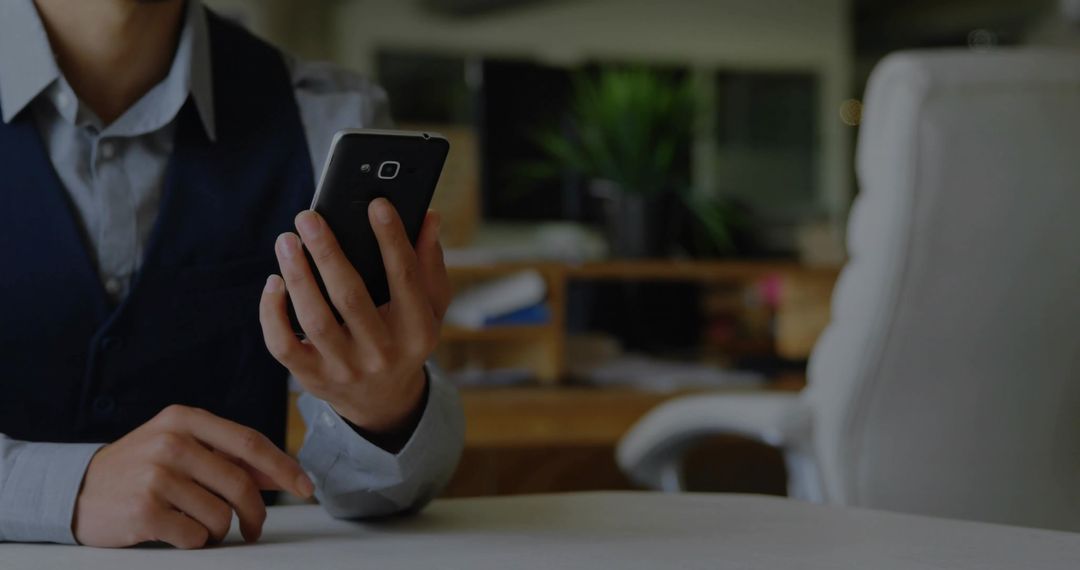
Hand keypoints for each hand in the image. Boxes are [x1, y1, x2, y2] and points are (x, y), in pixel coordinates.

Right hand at [73, 405, 313, 548]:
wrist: (77, 490)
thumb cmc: (142, 469)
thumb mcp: (183, 448)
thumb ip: (231, 458)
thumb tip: (284, 475)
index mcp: (186, 419)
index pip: (251, 443)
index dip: (284, 468)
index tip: (306, 487)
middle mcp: (172, 442)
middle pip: (241, 483)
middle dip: (256, 513)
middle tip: (253, 528)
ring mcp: (156, 476)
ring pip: (221, 515)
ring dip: (218, 530)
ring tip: (197, 525)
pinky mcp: (144, 510)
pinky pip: (195, 536)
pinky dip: (195, 542)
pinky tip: (176, 532)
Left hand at [260, 199, 450, 432]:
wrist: (383, 401)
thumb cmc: (405, 339)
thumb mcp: (430, 308)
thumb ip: (429, 264)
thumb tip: (428, 218)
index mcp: (417, 331)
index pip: (405, 278)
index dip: (392, 239)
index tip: (377, 204)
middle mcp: (383, 353)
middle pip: (351, 297)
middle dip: (327, 252)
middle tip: (308, 217)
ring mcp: (345, 369)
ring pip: (314, 318)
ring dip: (297, 275)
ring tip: (287, 241)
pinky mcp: (312, 378)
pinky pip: (282, 344)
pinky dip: (272, 312)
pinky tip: (274, 282)